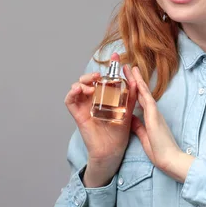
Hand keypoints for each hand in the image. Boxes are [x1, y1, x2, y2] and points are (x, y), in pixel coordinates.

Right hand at [64, 53, 137, 186]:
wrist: (112, 150)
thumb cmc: (119, 132)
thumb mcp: (127, 110)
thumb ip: (131, 96)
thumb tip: (136, 80)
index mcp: (105, 97)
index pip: (105, 78)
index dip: (109, 66)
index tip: (115, 56)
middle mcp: (93, 99)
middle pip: (88, 80)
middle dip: (93, 74)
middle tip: (100, 74)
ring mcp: (84, 106)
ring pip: (77, 87)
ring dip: (83, 82)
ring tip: (92, 84)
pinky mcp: (78, 114)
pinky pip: (69, 100)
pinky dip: (72, 93)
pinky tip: (80, 90)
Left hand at [128, 66, 193, 182]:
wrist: (170, 160)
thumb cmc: (160, 151)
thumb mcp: (145, 136)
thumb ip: (138, 126)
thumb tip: (132, 118)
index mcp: (151, 117)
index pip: (140, 99)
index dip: (134, 88)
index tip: (127, 78)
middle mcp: (153, 112)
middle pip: (142, 92)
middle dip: (134, 79)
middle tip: (127, 66)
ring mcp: (155, 113)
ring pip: (144, 92)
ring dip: (137, 80)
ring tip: (130, 68)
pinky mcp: (155, 117)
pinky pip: (147, 101)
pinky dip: (142, 91)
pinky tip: (137, 82)